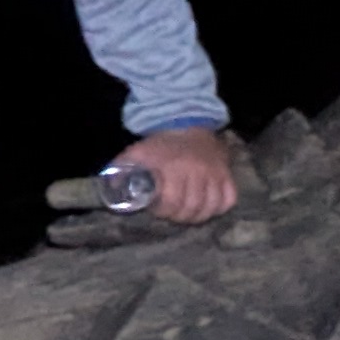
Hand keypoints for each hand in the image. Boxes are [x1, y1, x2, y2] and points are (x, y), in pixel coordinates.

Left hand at [115, 123, 239, 221]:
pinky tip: (206, 206)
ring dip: (197, 215)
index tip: (156, 208)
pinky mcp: (227, 174)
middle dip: (178, 215)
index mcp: (174, 167)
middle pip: (192, 207)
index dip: (163, 211)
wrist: (186, 123)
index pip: (173, 202)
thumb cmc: (158, 145)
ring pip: (211, 206)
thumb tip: (110, 191)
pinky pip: (229, 199)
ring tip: (185, 212)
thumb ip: (120, 172)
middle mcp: (198, 171)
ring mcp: (215, 173)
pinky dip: (218, 207)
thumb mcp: (135, 154)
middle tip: (170, 211)